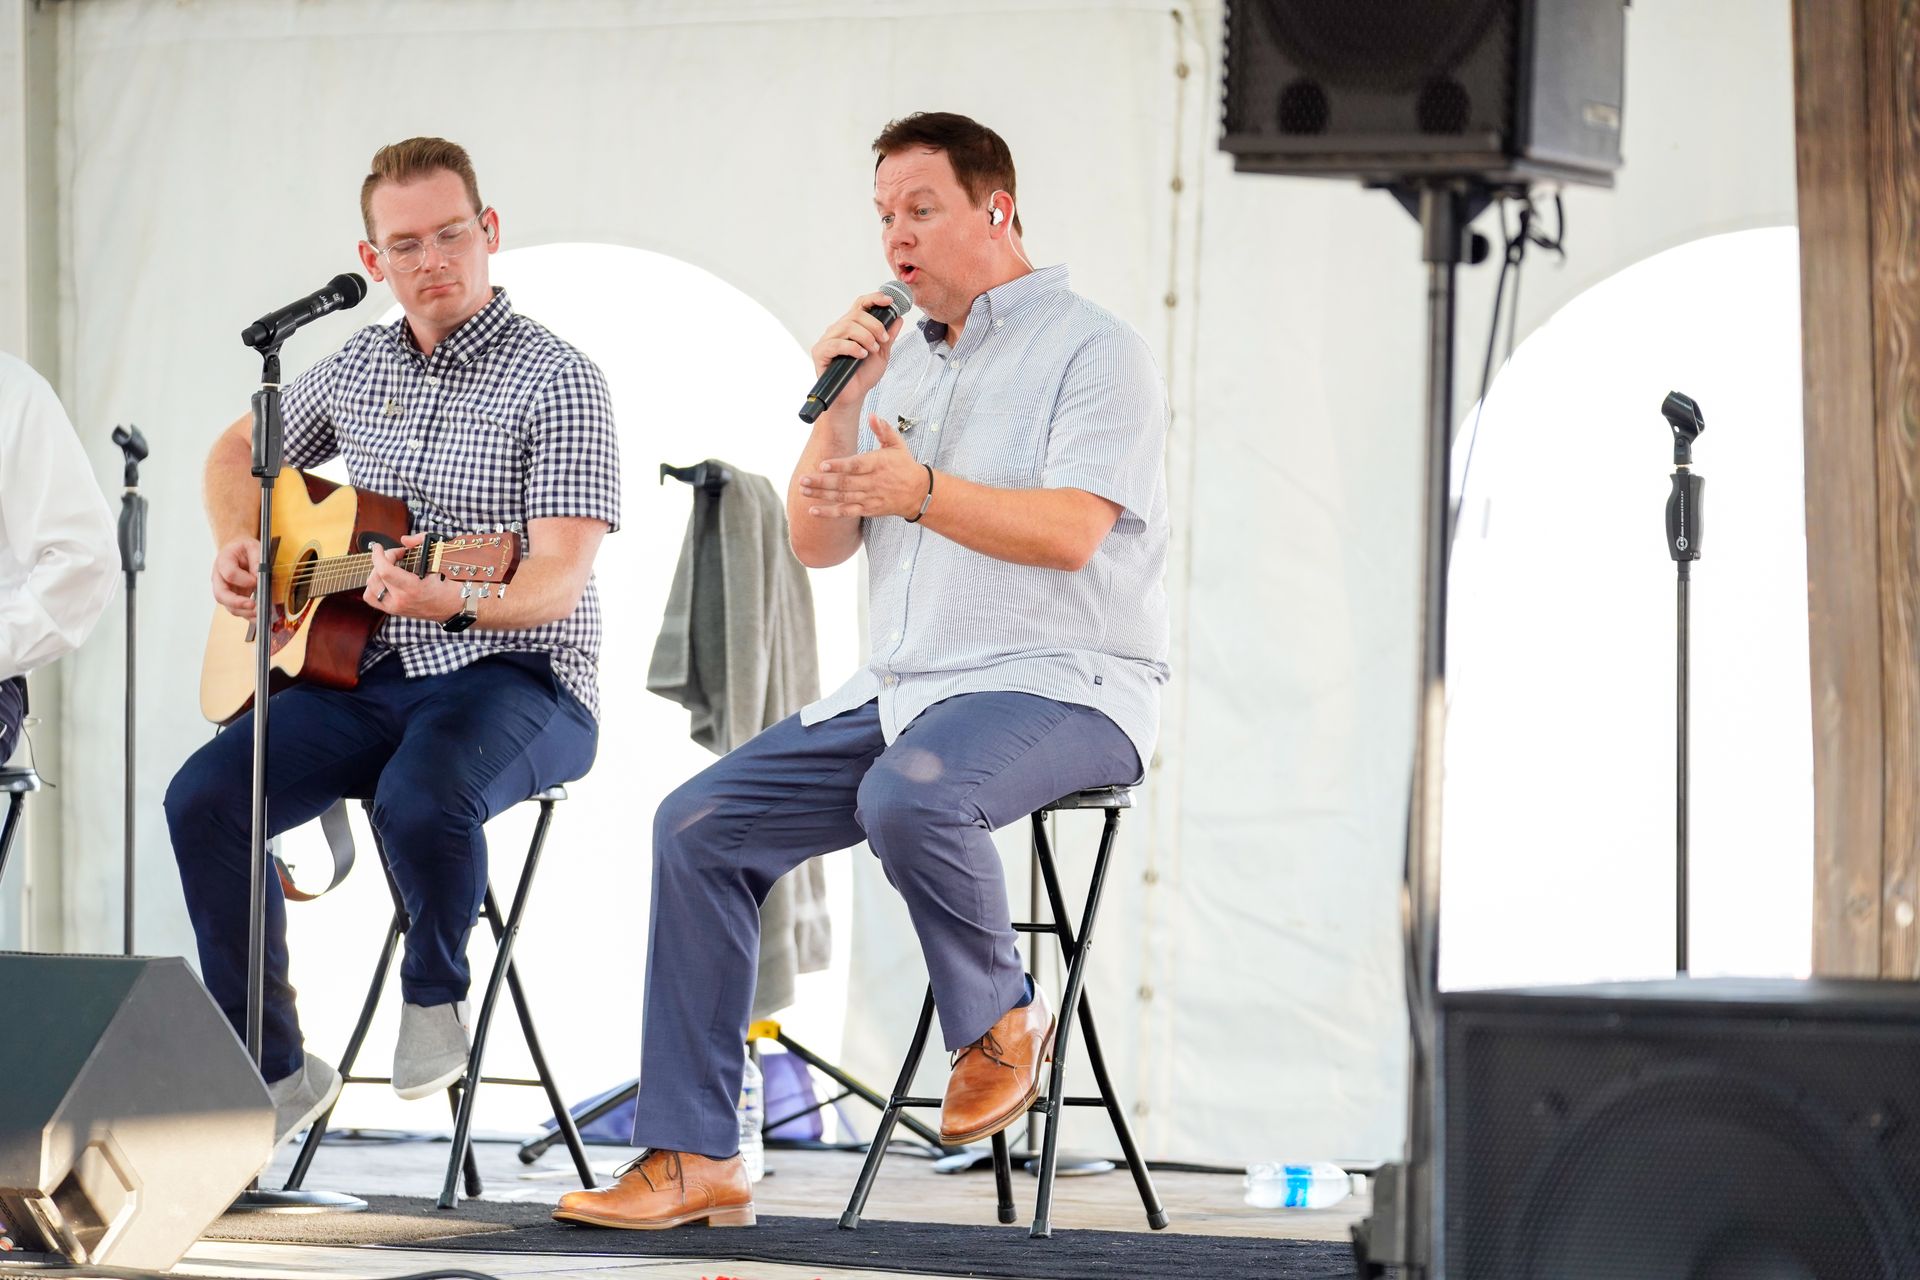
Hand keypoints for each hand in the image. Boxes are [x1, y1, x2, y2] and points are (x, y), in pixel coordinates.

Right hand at [212, 537, 262, 618]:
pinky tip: (257, 617)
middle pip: (221, 594)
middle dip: (237, 603)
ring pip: (228, 605)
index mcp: (223, 561)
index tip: (256, 580)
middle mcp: (220, 577)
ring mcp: (224, 589)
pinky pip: (236, 609)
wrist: (237, 550)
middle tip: (253, 606)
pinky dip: (247, 615)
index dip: (243, 579)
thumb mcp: (253, 546)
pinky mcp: (232, 597)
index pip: (229, 573)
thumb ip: (256, 559)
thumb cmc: (244, 549)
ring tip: (259, 613)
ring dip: (243, 612)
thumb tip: (259, 576)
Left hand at [362, 533, 460, 619]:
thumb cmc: (449, 583)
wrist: (453, 605)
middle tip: (397, 556)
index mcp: (413, 588)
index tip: (378, 547)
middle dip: (383, 560)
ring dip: (376, 572)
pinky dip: (373, 586)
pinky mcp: (393, 611)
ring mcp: (396, 607)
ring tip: (389, 567)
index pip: (385, 571)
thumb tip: (404, 540)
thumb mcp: (440, 558)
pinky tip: (383, 580)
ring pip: (371, 586)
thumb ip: (422, 542)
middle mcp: (402, 600)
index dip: (378, 555)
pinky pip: (371, 598)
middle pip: (377, 575)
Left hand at [799, 414, 928, 518]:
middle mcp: (873, 482)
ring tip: (804, 490)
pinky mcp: (867, 509)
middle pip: (844, 483)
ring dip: (821, 495)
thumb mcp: (898, 445)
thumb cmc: (905, 466)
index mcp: (878, 464)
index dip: (839, 466)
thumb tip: (873, 416)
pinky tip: (813, 510)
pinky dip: (829, 513)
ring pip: (842, 498)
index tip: (823, 465)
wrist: (917, 493)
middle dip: (822, 482)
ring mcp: (869, 497)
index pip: (857, 466)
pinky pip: (846, 512)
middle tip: (803, 479)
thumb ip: (883, 430)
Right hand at [807, 292, 899, 413]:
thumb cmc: (863, 375)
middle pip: (856, 314)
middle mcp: (838, 329)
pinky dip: (852, 347)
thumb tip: (898, 319)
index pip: (861, 304)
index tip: (889, 302)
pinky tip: (860, 355)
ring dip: (865, 336)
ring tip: (871, 350)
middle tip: (882, 339)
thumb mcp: (882, 353)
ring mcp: (828, 340)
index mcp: (852, 326)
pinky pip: (835, 344)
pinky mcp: (820, 352)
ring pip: (847, 326)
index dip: (874, 298)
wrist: (854, 396)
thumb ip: (888, 336)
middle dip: (874, 325)